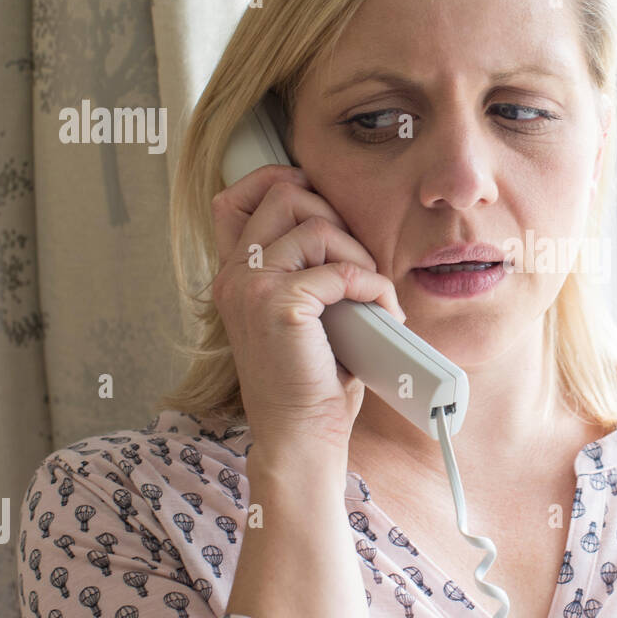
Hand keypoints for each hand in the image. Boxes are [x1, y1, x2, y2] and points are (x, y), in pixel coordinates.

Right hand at [210, 164, 405, 454]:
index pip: (234, 198)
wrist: (301, 436)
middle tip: (359, 262)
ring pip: (318, 226)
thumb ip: (305, 269)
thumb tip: (342, 225)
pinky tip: (384, 312)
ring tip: (373, 294)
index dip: (277, 181)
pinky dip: (373, 286)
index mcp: (233, 274)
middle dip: (335, 217)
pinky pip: (343, 270)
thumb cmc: (311, 380)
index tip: (319, 198)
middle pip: (284, 195)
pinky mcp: (279, 304)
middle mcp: (233, 275)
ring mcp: (251, 286)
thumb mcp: (302, 312)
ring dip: (359, 255)